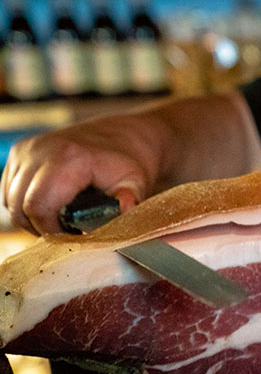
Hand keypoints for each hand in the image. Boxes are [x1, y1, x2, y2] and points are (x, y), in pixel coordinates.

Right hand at [1, 115, 160, 234]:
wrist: (120, 136)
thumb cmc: (127, 162)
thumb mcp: (135, 182)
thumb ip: (129, 198)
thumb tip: (125, 208)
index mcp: (68, 158)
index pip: (39, 207)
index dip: (51, 230)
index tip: (72, 237)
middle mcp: (40, 150)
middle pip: (20, 207)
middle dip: (41, 226)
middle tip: (68, 231)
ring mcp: (26, 150)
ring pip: (11, 200)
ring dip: (31, 216)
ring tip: (61, 218)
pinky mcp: (19, 152)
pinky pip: (9, 189)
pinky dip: (24, 203)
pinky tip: (51, 204)